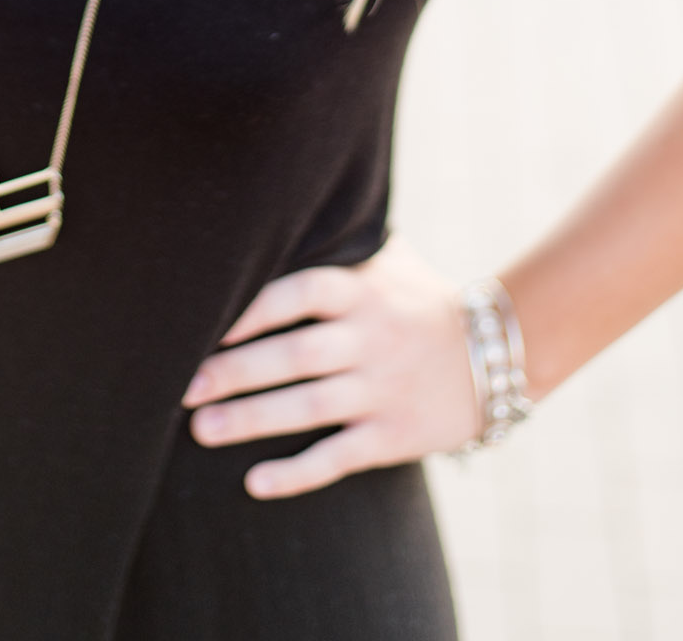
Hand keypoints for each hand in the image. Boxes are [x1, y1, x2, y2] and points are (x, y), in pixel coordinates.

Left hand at [181, 234, 478, 496]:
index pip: (299, 293)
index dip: (253, 308)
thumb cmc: (423, 300)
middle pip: (294, 355)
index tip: (207, 321)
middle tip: (183, 386)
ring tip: (201, 430)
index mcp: (363, 292)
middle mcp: (370, 339)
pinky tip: (255, 482)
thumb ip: (340, 241)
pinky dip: (297, 473)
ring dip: (251, 420)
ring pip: (308, 408)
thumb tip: (279, 200)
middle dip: (236, 372)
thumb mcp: (389, 261)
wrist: (500, 354)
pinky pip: (339, 457)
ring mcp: (382, 389)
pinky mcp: (393, 435)